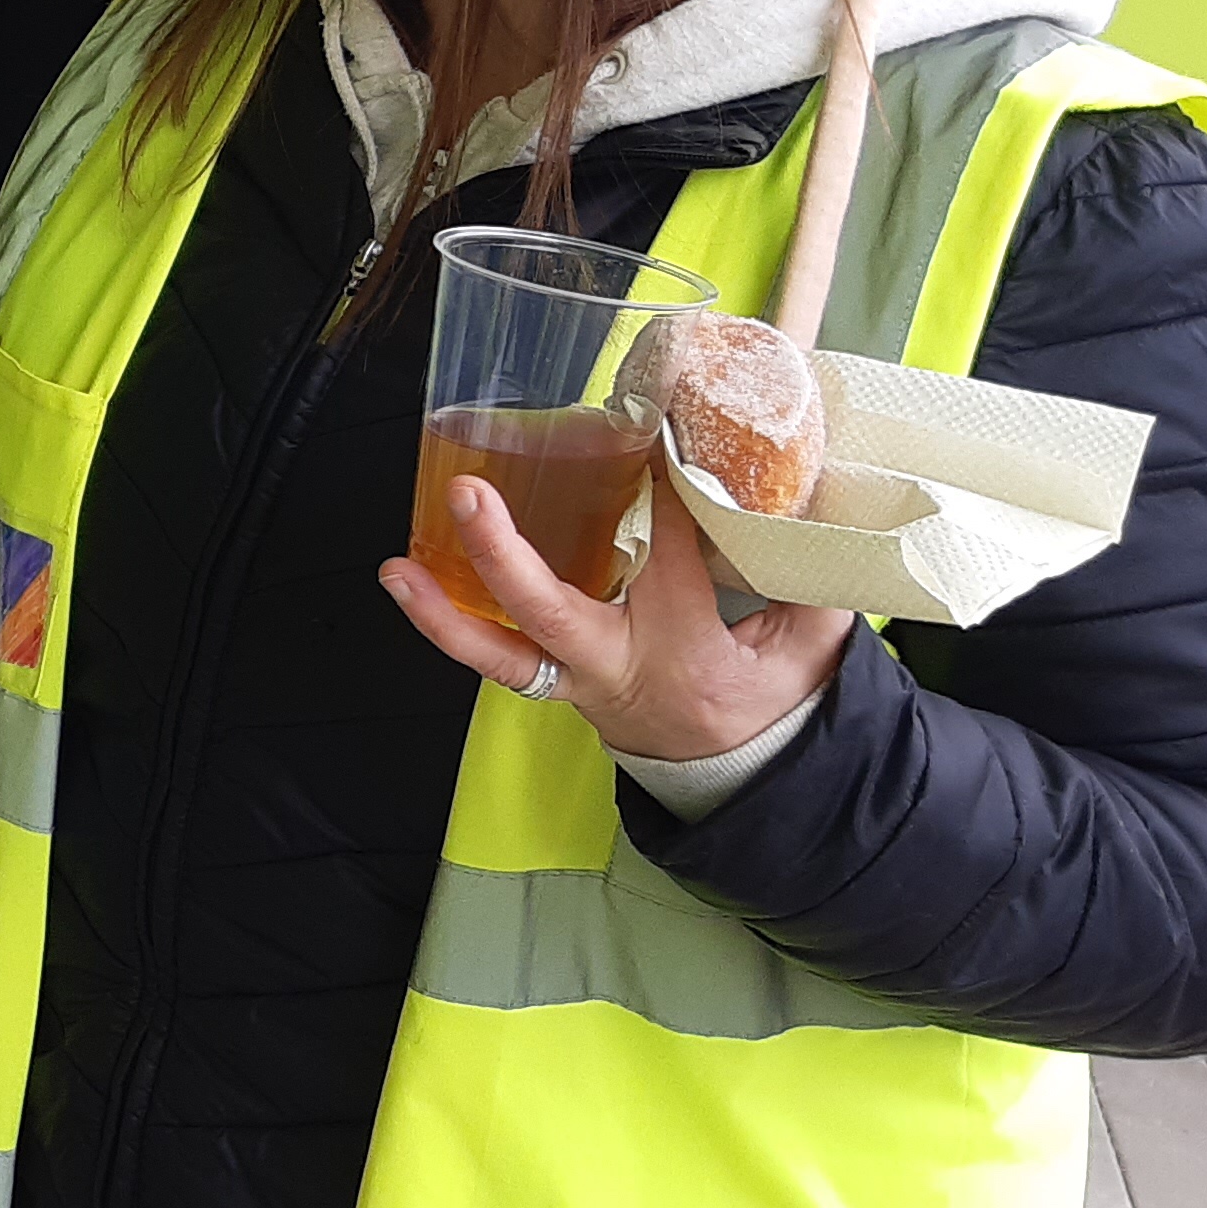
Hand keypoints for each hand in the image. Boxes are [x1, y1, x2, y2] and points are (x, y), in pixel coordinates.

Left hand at [381, 475, 854, 764]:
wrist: (729, 772)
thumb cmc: (766, 698)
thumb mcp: (810, 646)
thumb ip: (808, 576)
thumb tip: (806, 493)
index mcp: (686, 648)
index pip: (666, 559)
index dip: (658, 497)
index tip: (650, 435)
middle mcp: (616, 665)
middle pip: (551, 613)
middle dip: (505, 556)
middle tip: (469, 495)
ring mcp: (575, 679)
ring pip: (500, 654)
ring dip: (443, 613)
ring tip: (396, 569)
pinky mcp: (550, 680)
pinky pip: (495, 657)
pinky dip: (450, 623)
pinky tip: (408, 579)